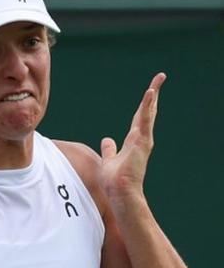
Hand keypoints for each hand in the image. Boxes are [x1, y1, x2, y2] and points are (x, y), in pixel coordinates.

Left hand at [99, 72, 165, 204]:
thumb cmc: (115, 179)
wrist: (119, 191)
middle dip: (153, 93)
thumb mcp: (110, 159)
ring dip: (152, 95)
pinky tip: (150, 93)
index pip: (140, 117)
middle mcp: (141, 138)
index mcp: (133, 140)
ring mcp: (143, 140)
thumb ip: (110, 149)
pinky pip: (145, 121)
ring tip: (158, 79)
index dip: (145, 104)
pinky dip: (147, 106)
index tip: (150, 91)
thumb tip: (107, 139)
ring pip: (148, 113)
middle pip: (147, 111)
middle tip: (160, 77)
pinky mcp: (142, 142)